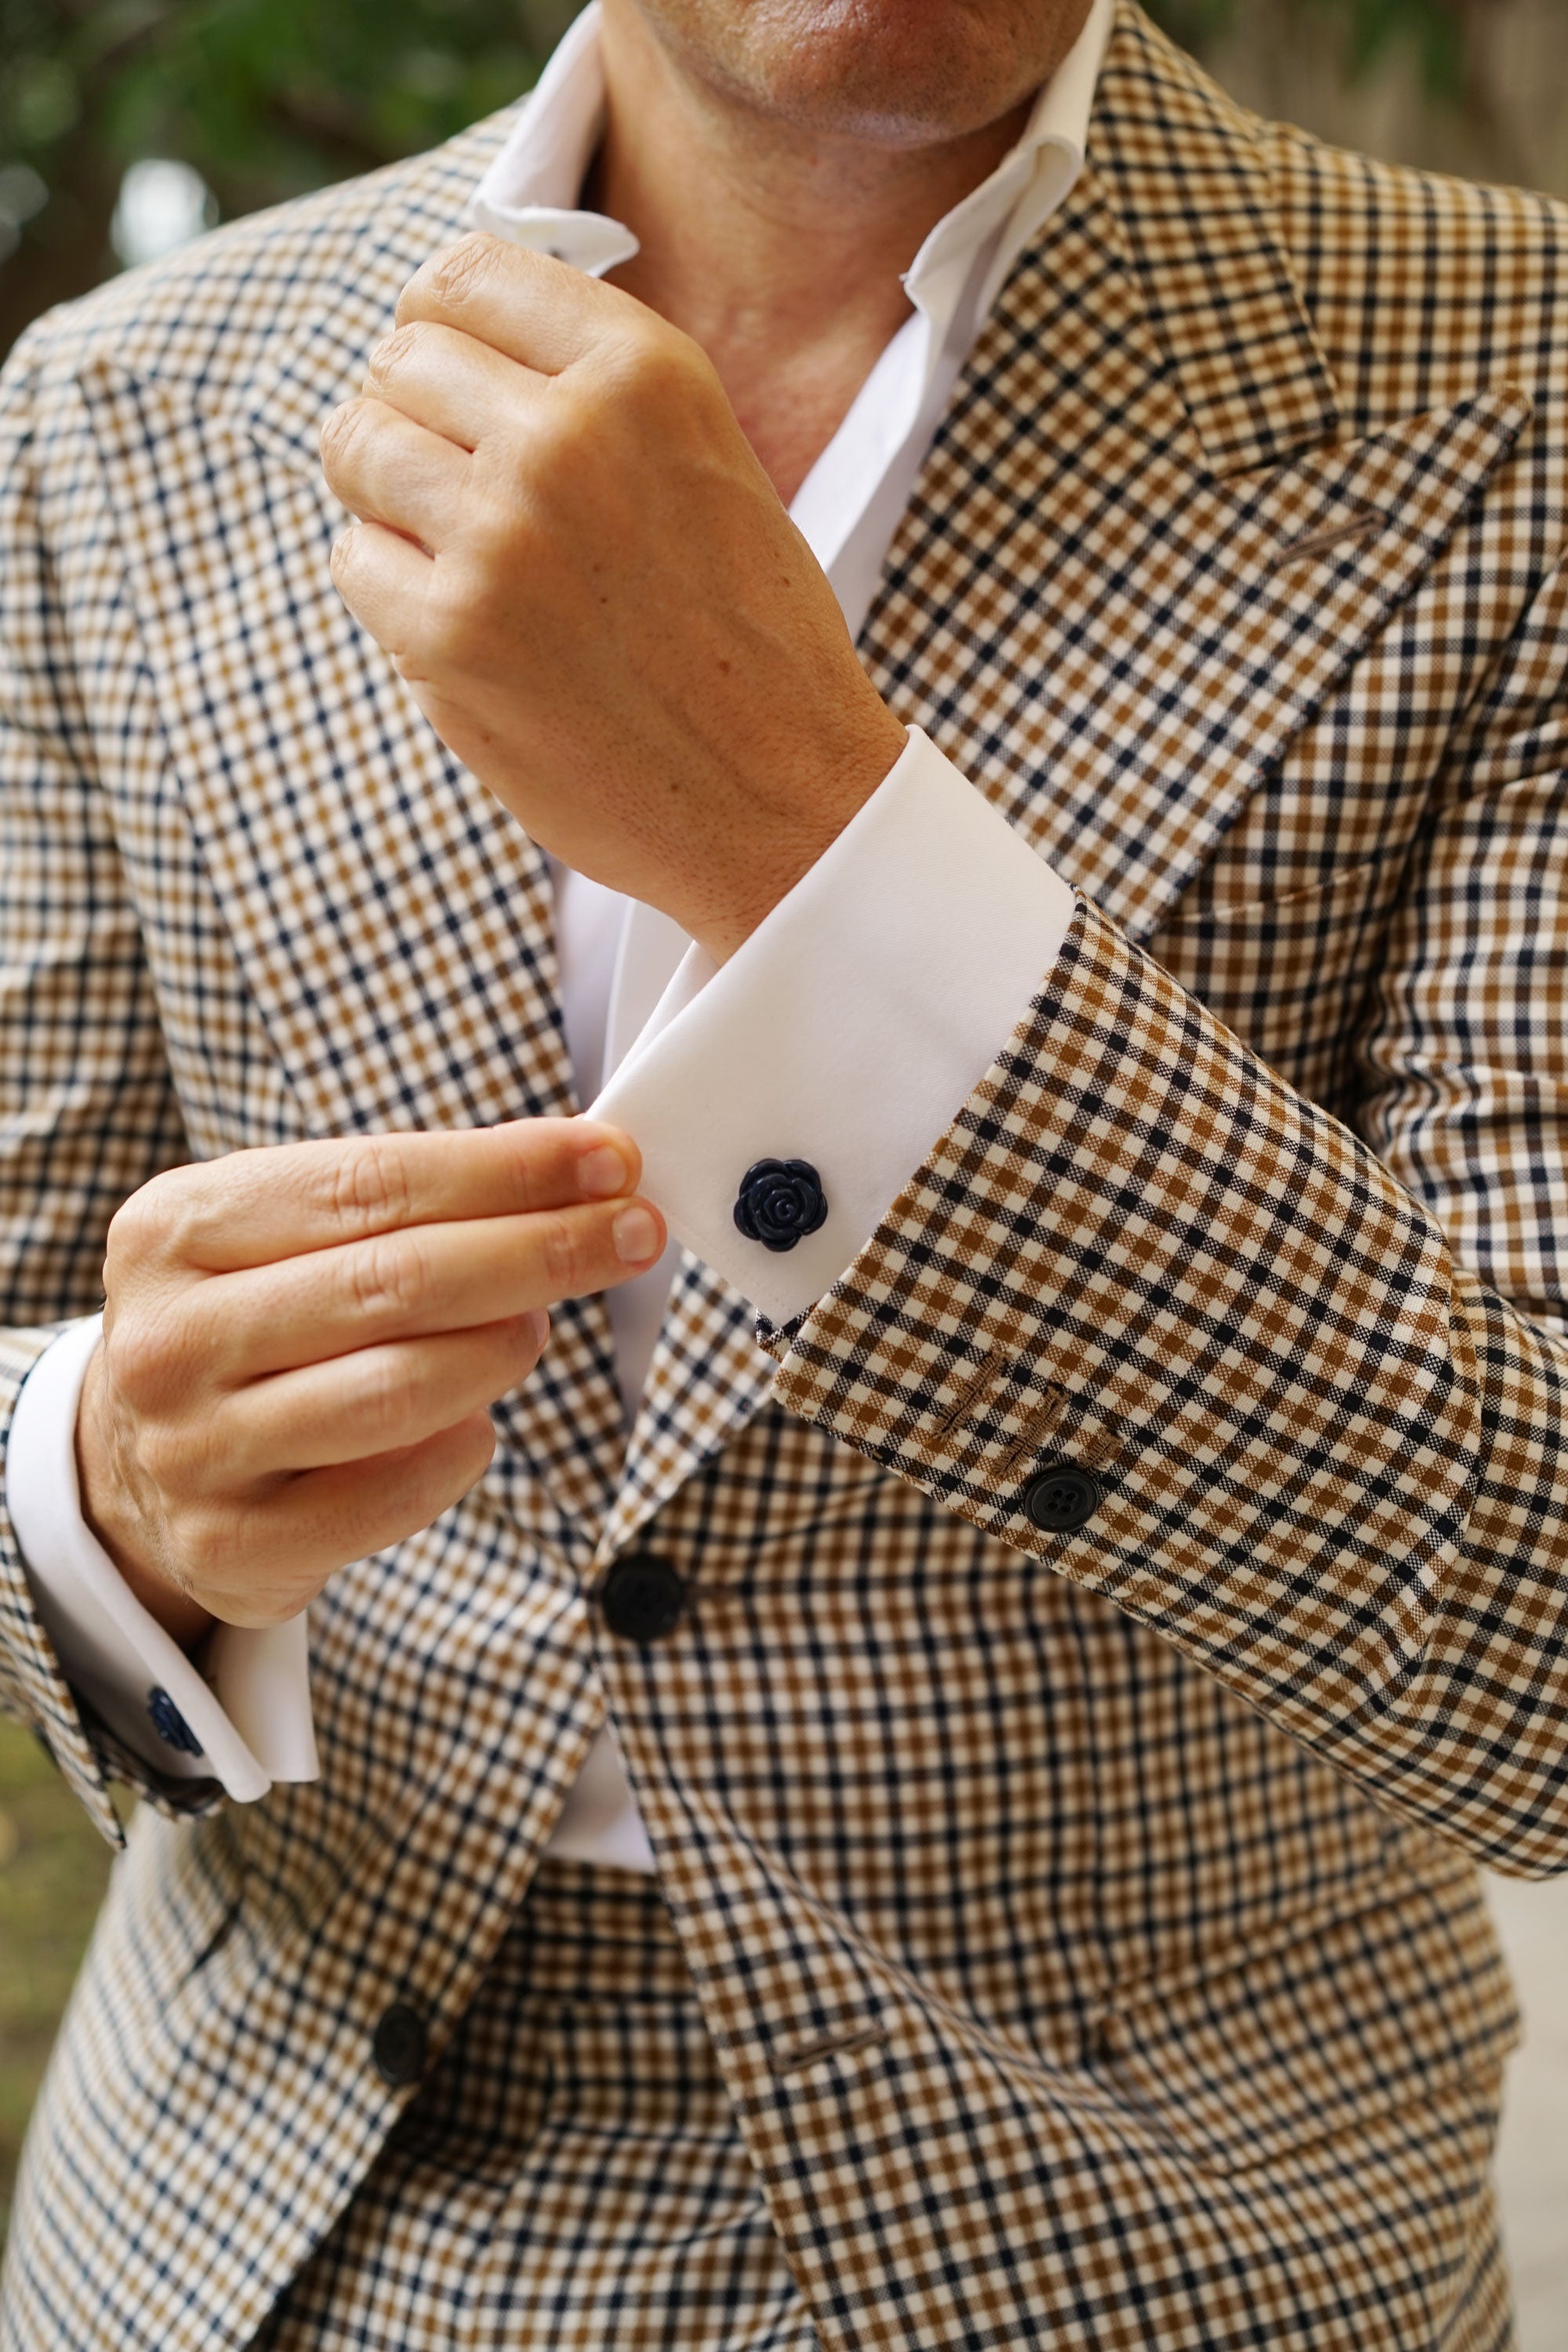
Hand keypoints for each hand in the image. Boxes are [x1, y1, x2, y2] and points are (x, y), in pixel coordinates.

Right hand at [75, 1122, 664, 1642]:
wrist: (137, 1456)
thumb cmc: (252, 1317)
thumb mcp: (286, 1230)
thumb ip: (406, 1197)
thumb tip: (580, 1170)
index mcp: (177, 1228)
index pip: (370, 1183)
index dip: (504, 1171)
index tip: (609, 1160)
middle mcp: (169, 1338)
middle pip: (394, 1282)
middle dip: (538, 1250)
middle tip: (630, 1233)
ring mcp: (192, 1449)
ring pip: (395, 1390)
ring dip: (500, 1351)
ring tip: (537, 1326)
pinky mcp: (231, 1546)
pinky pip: (384, 1499)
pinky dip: (457, 1452)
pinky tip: (479, 1425)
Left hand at [320, 233, 907, 960]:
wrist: (785, 802)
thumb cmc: (751, 641)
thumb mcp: (710, 461)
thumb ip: (598, 389)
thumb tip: (451, 336)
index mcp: (646, 373)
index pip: (467, 273)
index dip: (441, 323)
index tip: (453, 377)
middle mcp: (567, 436)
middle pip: (399, 360)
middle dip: (415, 417)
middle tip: (464, 492)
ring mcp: (499, 537)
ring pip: (356, 447)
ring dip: (385, 497)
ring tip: (455, 551)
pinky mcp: (450, 637)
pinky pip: (353, 560)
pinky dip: (391, 592)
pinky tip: (466, 630)